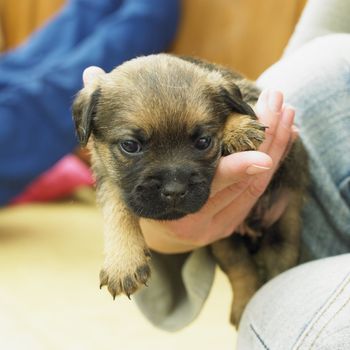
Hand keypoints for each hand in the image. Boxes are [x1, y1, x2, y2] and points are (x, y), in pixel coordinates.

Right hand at [140, 89, 296, 252]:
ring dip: (275, 150)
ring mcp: (216, 229)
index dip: (238, 169)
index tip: (262, 155)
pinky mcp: (227, 226)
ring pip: (255, 189)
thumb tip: (218, 139)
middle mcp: (198, 225)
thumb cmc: (152, 193)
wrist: (156, 229)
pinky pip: (254, 194)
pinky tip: (282, 141)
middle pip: (244, 184)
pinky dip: (270, 165)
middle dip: (266, 140)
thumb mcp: (156, 177)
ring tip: (286, 116)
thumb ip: (180, 160)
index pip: (213, 187)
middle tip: (277, 102)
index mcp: (175, 213)